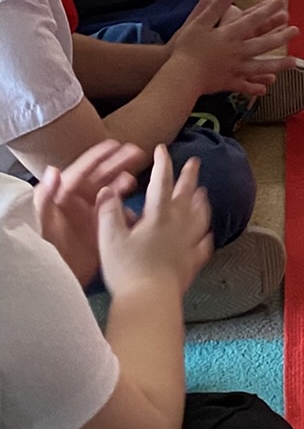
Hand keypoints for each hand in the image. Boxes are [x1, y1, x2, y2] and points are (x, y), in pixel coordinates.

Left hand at [33, 141, 145, 286]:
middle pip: (101, 178)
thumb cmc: (42, 251)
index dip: (99, 157)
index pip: (82, 171)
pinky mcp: (100, 232)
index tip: (115, 144)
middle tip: (138, 153)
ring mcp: (91, 217)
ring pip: (111, 194)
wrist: (51, 284)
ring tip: (135, 181)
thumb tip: (54, 171)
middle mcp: (78, 203)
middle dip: (118, 164)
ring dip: (123, 184)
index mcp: (63, 197)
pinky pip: (117, 216)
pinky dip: (127, 210)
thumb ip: (45, 198)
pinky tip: (136, 210)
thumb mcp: (41, 223)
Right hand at [97, 147, 211, 301]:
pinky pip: (203, 246)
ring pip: (199, 216)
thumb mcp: (110, 239)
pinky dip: (206, 237)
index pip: (161, 182)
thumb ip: (109, 212)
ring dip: (201, 202)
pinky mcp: (192, 263)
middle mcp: (177, 225)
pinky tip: (207, 235)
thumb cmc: (127, 270)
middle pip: (186, 194)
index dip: (162, 163)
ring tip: (203, 192)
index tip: (162, 149)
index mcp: (157, 216)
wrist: (150, 300)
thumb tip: (107, 190)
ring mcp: (188, 243)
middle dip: (189, 175)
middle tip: (195, 161)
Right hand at [167, 0, 298, 99]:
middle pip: (262, 44)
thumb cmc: (186, 48)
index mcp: (229, 36)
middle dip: (280, 37)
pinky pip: (244, 85)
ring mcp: (234, 69)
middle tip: (296, 31)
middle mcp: (236, 52)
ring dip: (278, 64)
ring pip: (260, 66)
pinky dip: (254, 87)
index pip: (252, 20)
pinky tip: (265, 89)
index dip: (267, 10)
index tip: (281, 2)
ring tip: (293, 62)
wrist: (180, 76)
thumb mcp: (197, 24)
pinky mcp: (227, 83)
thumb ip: (213, 8)